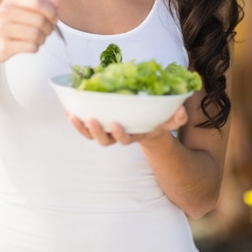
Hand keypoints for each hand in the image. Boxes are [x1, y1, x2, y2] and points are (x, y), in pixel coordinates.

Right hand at [0, 0, 58, 63]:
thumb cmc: (5, 28)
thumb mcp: (20, 12)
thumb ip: (40, 6)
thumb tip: (56, 2)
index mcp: (10, 0)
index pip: (36, 2)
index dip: (50, 11)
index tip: (53, 18)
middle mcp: (4, 12)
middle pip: (39, 20)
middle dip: (48, 28)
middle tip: (46, 32)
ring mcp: (2, 29)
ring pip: (36, 34)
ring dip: (42, 39)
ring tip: (37, 39)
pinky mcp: (4, 46)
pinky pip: (31, 46)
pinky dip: (35, 47)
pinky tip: (29, 46)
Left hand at [66, 105, 187, 145]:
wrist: (144, 126)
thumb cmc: (155, 122)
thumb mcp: (167, 121)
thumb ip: (176, 118)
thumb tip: (183, 110)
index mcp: (133, 136)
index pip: (124, 139)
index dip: (119, 134)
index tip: (115, 124)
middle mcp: (117, 137)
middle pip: (104, 140)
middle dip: (97, 132)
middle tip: (92, 119)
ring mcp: (106, 133)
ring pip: (91, 135)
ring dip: (81, 127)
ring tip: (73, 116)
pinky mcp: (97, 126)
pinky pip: (84, 127)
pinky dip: (76, 121)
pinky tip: (69, 111)